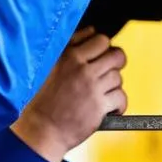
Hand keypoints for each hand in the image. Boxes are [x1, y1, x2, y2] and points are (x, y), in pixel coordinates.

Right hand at [10, 26, 127, 161]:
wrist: (40, 130)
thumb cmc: (40, 100)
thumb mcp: (48, 66)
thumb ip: (68, 47)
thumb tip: (91, 31)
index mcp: (67, 56)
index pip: (99, 38)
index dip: (102, 48)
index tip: (98, 58)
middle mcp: (80, 68)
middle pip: (116, 55)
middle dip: (115, 63)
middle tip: (107, 73)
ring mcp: (91, 86)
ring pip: (118, 77)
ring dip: (113, 86)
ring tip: (102, 94)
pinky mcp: (99, 106)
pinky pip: (121, 97)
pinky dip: (119, 105)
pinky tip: (109, 109)